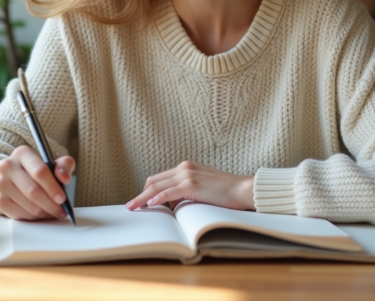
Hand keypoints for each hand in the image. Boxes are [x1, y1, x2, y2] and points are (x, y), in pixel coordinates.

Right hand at [0, 145, 74, 220]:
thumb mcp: (53, 163)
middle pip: (33, 191)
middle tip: (61, 211)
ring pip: (27, 205)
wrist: (12, 178)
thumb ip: (64, 166)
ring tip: (53, 212)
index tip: (62, 198)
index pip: (39, 171)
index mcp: (22, 153)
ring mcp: (1, 184)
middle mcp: (7, 166)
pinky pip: (20, 214)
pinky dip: (33, 217)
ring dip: (44, 212)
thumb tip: (65, 177)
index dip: (53, 187)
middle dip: (50, 205)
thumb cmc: (36, 170)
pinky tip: (40, 213)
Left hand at [126, 161, 254, 211]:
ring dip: (143, 198)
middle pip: (154, 181)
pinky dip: (157, 199)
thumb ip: (186, 192)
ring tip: (133, 207)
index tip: (140, 201)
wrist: (243, 189)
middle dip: (141, 194)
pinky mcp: (192, 184)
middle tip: (131, 206)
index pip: (160, 178)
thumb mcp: (202, 188)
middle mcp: (184, 167)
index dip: (147, 190)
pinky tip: (149, 205)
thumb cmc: (226, 192)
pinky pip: (168, 193)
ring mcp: (187, 174)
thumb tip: (172, 203)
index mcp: (186, 167)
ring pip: (157, 187)